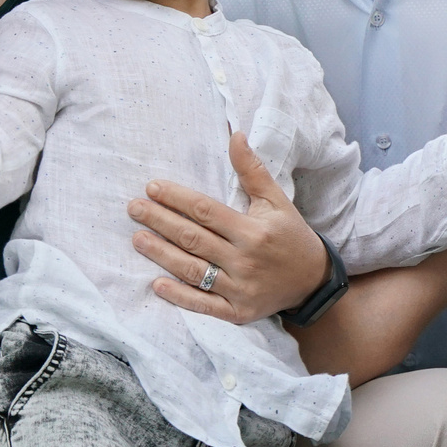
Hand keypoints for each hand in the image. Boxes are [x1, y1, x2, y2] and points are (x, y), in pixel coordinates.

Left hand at [133, 131, 329, 321]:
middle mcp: (245, 260)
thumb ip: (252, 170)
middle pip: (194, 239)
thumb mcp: (277, 200)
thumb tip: (235, 135)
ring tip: (137, 239)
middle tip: (133, 209)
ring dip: (162, 255)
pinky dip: (180, 296)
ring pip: (194, 270)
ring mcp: (240, 288)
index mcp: (253, 231)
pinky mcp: (238, 312)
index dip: (177, 198)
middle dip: (160, 222)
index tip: (152, 188)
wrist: (314, 282)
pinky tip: (157, 284)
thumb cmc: (291, 236)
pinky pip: (204, 305)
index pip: (206, 211)